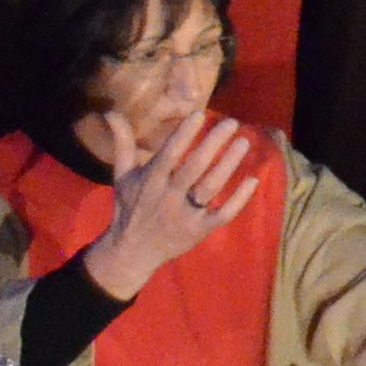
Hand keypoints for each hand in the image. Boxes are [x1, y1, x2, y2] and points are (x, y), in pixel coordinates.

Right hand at [90, 108, 266, 297]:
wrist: (132, 252)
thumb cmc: (130, 207)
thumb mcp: (122, 175)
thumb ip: (123, 143)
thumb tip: (112, 112)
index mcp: (150, 181)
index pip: (169, 154)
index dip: (184, 134)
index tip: (200, 114)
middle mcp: (168, 197)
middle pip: (194, 168)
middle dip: (213, 144)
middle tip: (232, 122)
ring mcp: (185, 215)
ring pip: (210, 188)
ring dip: (228, 165)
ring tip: (244, 142)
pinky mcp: (200, 230)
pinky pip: (223, 214)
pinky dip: (240, 199)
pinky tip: (253, 179)